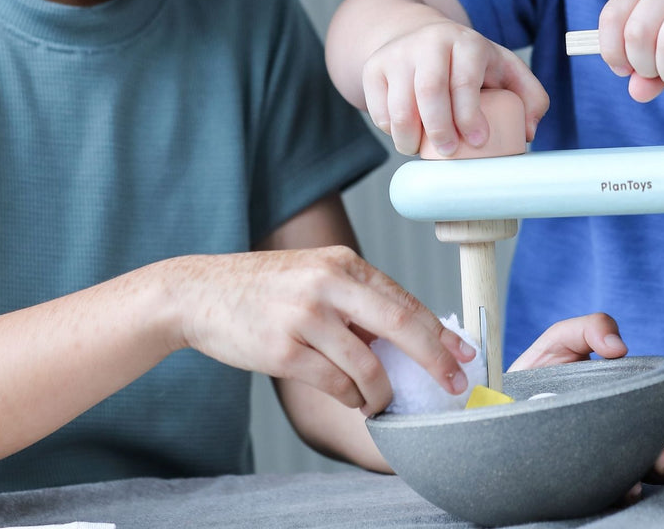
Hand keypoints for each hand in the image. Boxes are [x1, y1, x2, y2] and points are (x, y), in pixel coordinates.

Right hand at [168, 246, 474, 415]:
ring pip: (368, 366)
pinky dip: (352, 398)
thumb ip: (357, 299)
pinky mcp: (282, 351)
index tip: (463, 353)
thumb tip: (409, 339)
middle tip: (452, 383)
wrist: (200, 292)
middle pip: (400, 325)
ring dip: (383, 393)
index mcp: (343, 262)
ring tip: (381, 401)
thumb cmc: (265, 288)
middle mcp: (328, 283)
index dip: (439, 331)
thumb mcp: (315, 274)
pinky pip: (335, 385)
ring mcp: (304, 317)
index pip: (405, 299)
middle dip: (434, 359)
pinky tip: (351, 398)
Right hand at [362, 19, 547, 155]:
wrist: (421, 35)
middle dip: (440, 131)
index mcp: (466, 42)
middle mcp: (429, 42)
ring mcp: (397, 54)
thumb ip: (530, 96)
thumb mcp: (505, 69)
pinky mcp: (373, 68)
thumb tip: (529, 131)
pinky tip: (407, 134)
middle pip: (429, 93)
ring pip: (399, 107)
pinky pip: (378, 111)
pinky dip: (392, 132)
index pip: (464, 82)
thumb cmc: (469, 63)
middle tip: (449, 153)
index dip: (470, 117)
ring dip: (411, 139)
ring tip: (424, 150)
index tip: (479, 142)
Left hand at [509, 312, 663, 486]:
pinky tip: (629, 484)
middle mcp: (619, 422)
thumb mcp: (559, 340)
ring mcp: (608, 452)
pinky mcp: (592, 479)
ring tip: (663, 458)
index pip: (656, 389)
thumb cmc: (535, 375)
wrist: (497, 412)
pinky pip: (618, 490)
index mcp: (617, 388)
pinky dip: (630, 489)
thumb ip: (591, 328)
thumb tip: (621, 347)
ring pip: (648, 462)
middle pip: (661, 427)